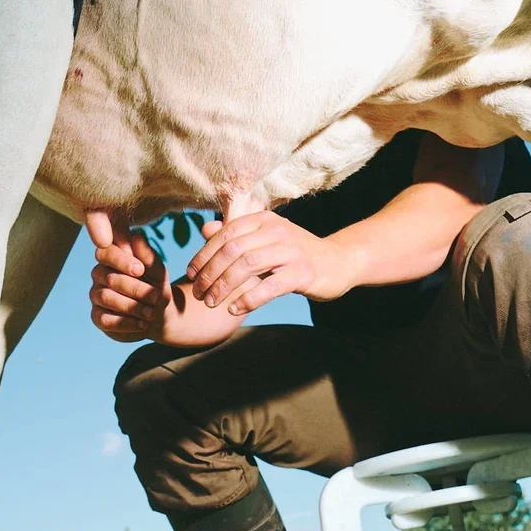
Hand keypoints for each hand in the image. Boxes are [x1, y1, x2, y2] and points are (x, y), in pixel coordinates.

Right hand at [86, 211, 170, 341]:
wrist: (159, 314)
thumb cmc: (156, 286)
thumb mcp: (158, 271)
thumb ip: (147, 256)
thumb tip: (136, 236)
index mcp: (111, 257)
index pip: (105, 252)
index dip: (120, 260)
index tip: (140, 270)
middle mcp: (99, 274)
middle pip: (109, 278)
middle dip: (135, 288)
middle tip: (156, 297)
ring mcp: (96, 296)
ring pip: (106, 298)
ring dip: (133, 306)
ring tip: (152, 313)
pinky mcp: (98, 317)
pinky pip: (106, 320)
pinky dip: (127, 323)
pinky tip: (143, 324)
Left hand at [185, 211, 356, 314]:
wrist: (339, 262)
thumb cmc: (296, 253)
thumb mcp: (266, 240)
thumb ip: (236, 235)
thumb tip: (206, 230)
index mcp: (263, 221)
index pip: (225, 235)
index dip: (204, 255)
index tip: (191, 275)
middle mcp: (276, 231)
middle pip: (232, 250)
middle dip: (210, 273)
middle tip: (198, 294)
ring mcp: (291, 251)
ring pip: (248, 265)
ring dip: (224, 286)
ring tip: (211, 303)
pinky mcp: (303, 273)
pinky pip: (270, 286)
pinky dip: (249, 298)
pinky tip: (235, 309)